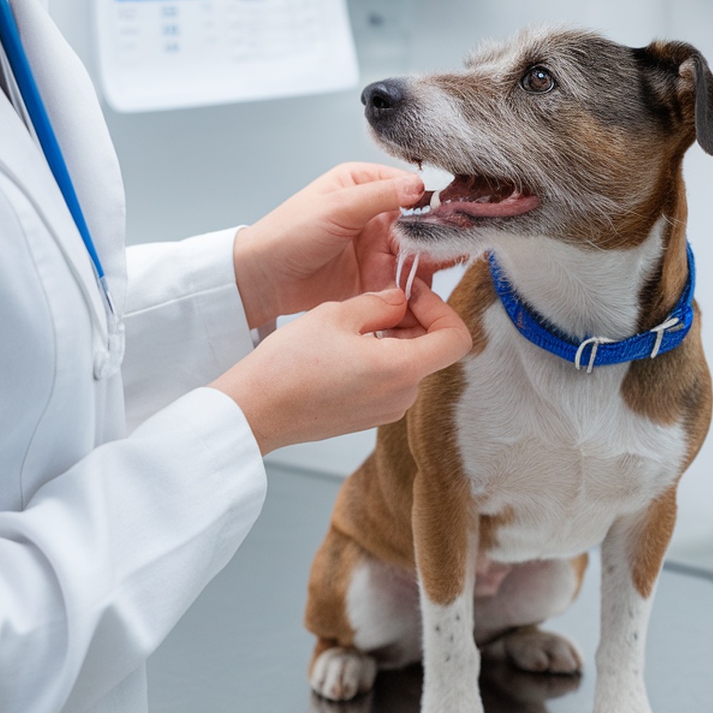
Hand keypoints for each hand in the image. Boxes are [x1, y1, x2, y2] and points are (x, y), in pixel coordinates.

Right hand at [210, 281, 471, 454]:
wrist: (256, 410)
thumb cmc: (290, 365)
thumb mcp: (337, 314)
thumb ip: (380, 302)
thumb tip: (400, 299)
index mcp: (402, 369)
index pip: (457, 339)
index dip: (440, 309)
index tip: (411, 295)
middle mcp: (403, 397)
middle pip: (432, 350)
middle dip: (414, 320)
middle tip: (381, 300)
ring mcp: (387, 411)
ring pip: (410, 364)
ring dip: (394, 338)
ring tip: (356, 322)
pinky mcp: (369, 417)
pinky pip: (390, 381)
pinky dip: (380, 358)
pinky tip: (346, 346)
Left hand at [233, 162, 450, 329]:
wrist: (261, 281)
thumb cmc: (287, 234)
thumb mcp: (336, 207)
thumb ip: (379, 195)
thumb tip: (420, 185)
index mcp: (363, 184)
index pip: (410, 188)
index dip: (431, 202)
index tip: (452, 216)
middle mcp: (375, 215)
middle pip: (419, 224)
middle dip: (434, 238)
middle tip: (453, 250)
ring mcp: (376, 248)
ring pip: (417, 255)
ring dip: (428, 266)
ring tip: (441, 272)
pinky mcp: (375, 280)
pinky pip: (405, 283)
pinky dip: (416, 289)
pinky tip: (426, 295)